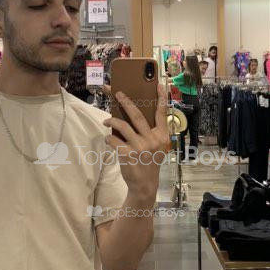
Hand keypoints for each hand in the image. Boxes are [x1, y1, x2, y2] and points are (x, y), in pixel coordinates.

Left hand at [103, 87, 170, 202]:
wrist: (145, 185)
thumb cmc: (149, 163)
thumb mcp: (157, 148)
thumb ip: (151, 133)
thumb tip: (134, 115)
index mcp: (162, 136)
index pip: (162, 113)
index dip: (161, 98)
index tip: (158, 84)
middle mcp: (153, 140)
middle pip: (137, 115)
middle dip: (126, 102)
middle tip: (117, 92)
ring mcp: (140, 147)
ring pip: (122, 126)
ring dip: (112, 120)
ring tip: (106, 120)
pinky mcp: (128, 154)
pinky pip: (113, 140)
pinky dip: (108, 138)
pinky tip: (107, 139)